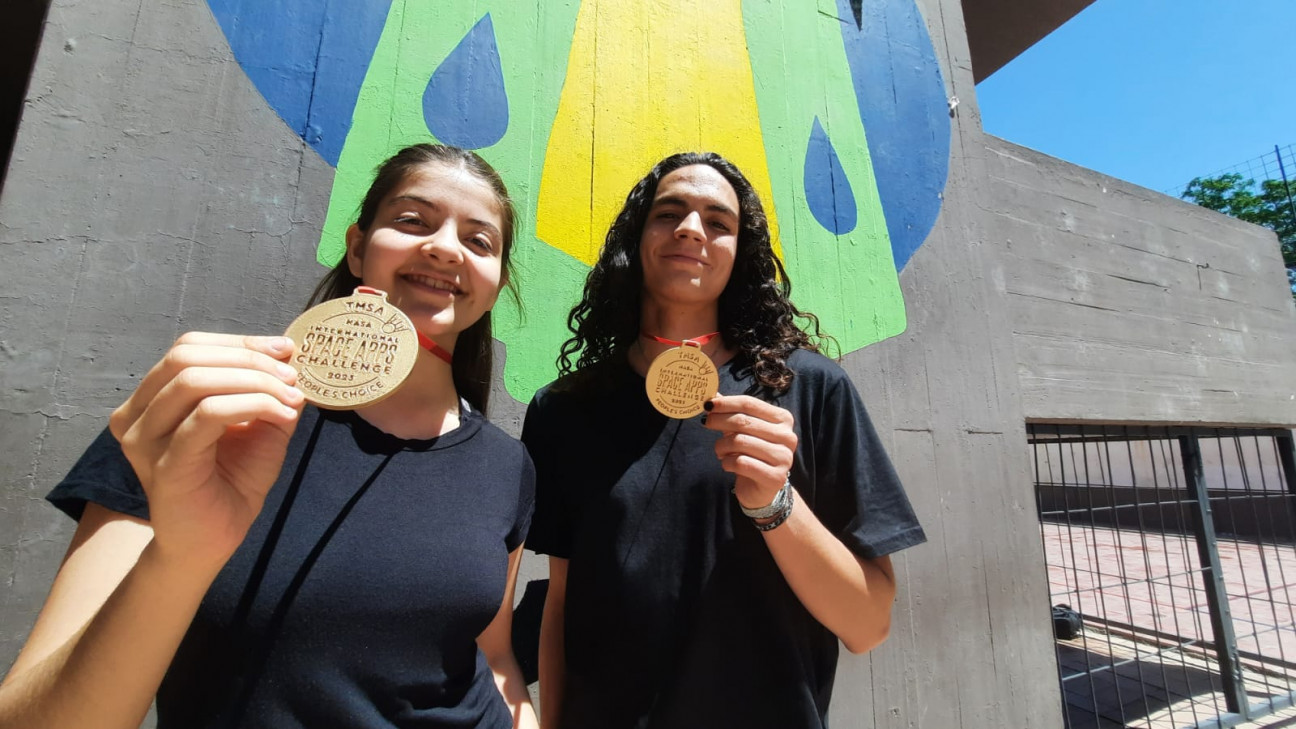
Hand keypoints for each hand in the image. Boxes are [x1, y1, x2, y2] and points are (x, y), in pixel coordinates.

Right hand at [108, 333, 304, 571]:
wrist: (213, 541)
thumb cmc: (231, 483)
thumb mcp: (258, 426)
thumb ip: (268, 390)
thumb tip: (290, 355)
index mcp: (152, 399)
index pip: (188, 347)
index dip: (239, 342)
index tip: (285, 349)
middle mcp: (137, 415)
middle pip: (187, 356)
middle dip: (248, 358)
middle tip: (292, 375)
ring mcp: (145, 439)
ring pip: (194, 380)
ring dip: (254, 380)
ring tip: (291, 396)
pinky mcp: (166, 464)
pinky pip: (208, 415)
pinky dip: (253, 405)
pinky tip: (283, 415)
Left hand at [703, 395, 796, 508]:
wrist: (761, 489)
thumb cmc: (752, 454)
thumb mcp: (743, 430)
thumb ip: (731, 413)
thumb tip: (712, 396)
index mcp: (783, 419)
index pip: (750, 404)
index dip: (726, 403)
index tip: (708, 404)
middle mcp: (788, 436)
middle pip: (744, 421)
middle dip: (719, 420)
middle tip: (706, 423)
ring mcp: (784, 458)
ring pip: (740, 442)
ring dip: (721, 446)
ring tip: (720, 451)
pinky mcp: (775, 477)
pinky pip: (741, 463)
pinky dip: (727, 462)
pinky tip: (727, 464)